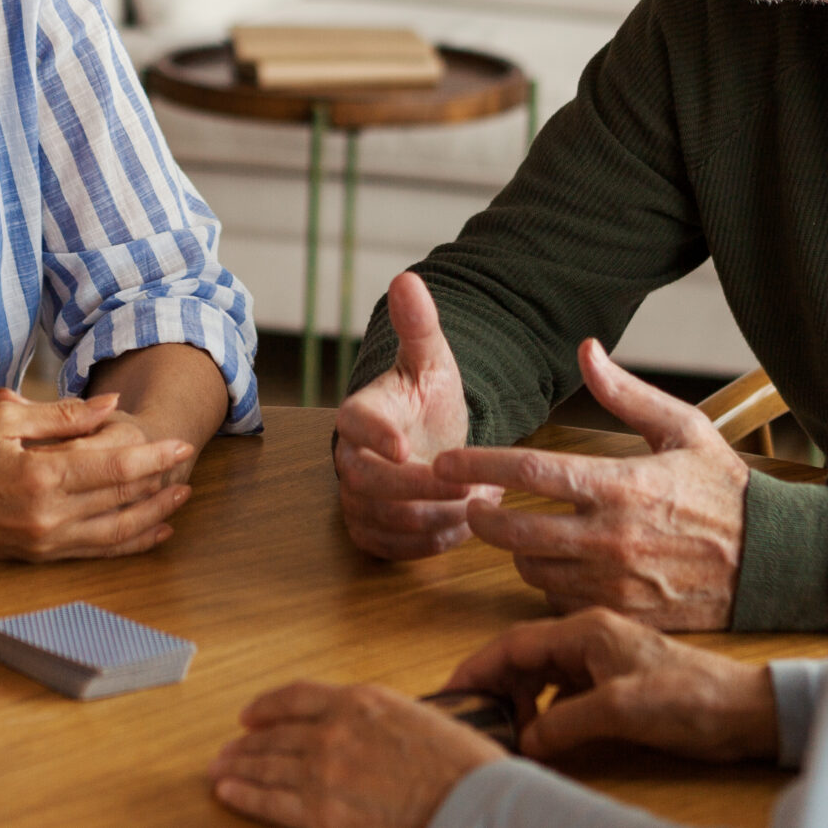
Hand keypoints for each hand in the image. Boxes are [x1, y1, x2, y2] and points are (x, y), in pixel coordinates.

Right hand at [0, 390, 194, 559]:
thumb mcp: (4, 421)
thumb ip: (61, 415)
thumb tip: (110, 406)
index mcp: (40, 476)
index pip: (115, 468)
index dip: (154, 457)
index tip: (180, 445)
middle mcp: (47, 516)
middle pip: (122, 500)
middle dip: (160, 483)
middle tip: (188, 464)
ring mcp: (44, 541)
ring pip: (116, 532)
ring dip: (154, 515)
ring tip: (180, 497)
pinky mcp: (39, 557)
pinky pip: (96, 552)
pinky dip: (130, 543)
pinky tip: (152, 532)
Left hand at [210, 681, 505, 827]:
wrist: (473, 803)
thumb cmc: (461, 767)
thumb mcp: (415, 718)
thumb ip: (375, 721)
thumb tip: (355, 732)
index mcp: (358, 701)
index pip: (296, 696)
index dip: (267, 706)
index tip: (250, 716)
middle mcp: (334, 731)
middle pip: (275, 734)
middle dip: (247, 743)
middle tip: (226, 750)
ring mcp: (325, 772)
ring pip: (267, 765)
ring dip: (239, 767)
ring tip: (219, 769)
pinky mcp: (322, 814)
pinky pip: (270, 802)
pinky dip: (244, 794)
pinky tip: (227, 792)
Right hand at [334, 274, 497, 559]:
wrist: (431, 439)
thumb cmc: (429, 398)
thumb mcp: (432, 360)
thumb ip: (419, 325)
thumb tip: (407, 278)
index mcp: (359, 412)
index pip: (351, 424)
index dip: (374, 436)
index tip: (406, 447)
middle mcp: (348, 457)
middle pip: (366, 482)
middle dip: (421, 488)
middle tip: (472, 485)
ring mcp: (355, 497)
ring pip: (383, 519)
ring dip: (435, 517)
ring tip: (478, 502)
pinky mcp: (369, 530)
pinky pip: (390, 548)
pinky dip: (428, 544)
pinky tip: (462, 526)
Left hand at [435, 339, 747, 629]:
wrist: (774, 560)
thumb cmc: (725, 488)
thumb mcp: (683, 428)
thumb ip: (626, 393)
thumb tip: (587, 350)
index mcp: (621, 484)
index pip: (530, 471)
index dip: (478, 464)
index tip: (444, 463)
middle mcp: (612, 538)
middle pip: (515, 531)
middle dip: (481, 518)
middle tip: (469, 504)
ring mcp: (617, 583)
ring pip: (533, 570)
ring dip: (517, 551)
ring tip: (522, 533)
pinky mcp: (626, 614)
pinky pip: (562, 602)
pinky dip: (550, 585)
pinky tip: (559, 566)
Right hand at [443, 608, 777, 763]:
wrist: (745, 711)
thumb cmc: (691, 698)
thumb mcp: (621, 710)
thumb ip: (565, 722)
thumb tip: (523, 739)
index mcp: (585, 631)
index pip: (514, 644)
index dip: (478, 668)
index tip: (452, 693)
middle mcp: (588, 639)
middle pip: (523, 658)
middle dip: (494, 686)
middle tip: (473, 719)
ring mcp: (602, 661)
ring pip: (542, 676)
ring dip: (519, 701)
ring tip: (504, 730)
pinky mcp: (615, 683)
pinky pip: (564, 693)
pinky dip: (545, 712)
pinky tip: (542, 734)